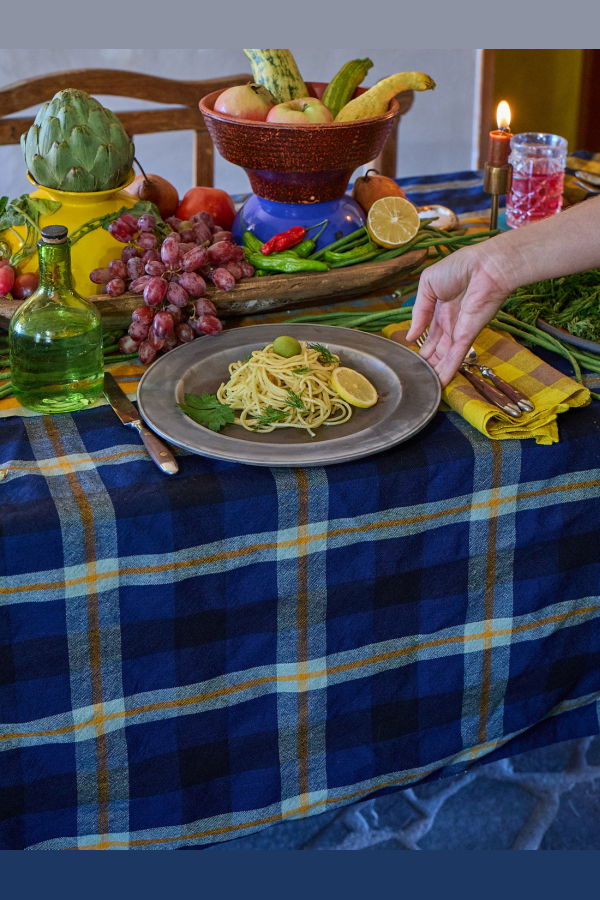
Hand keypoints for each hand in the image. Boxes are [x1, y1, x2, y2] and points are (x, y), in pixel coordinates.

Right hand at [405, 243, 514, 385]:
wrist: (486, 265)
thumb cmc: (459, 267)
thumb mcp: (427, 284)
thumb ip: (418, 311)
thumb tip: (410, 336)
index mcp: (441, 309)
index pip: (430, 334)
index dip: (422, 348)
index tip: (413, 361)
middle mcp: (451, 323)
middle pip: (438, 350)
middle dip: (429, 364)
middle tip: (418, 379)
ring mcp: (460, 331)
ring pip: (445, 357)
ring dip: (436, 372)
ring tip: (425, 388)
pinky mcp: (468, 335)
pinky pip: (456, 356)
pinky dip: (448, 370)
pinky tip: (440, 384)